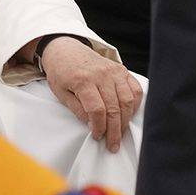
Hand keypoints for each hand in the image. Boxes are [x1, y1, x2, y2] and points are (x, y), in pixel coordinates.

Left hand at [38, 36, 142, 153]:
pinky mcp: (122, 70)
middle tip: (112, 144)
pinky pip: (135, 89)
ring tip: (119, 133)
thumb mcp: (60, 93)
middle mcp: (102, 74)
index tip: (97, 136)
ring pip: (127, 101)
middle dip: (114, 131)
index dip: (99, 127)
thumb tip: (93, 125)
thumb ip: (78, 109)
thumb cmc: (62, 72)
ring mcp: (114, 71)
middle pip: (114, 108)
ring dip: (125, 121)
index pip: (97, 110)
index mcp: (83, 80)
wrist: (66, 50)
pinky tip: (128, 115)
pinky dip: (135, 105)